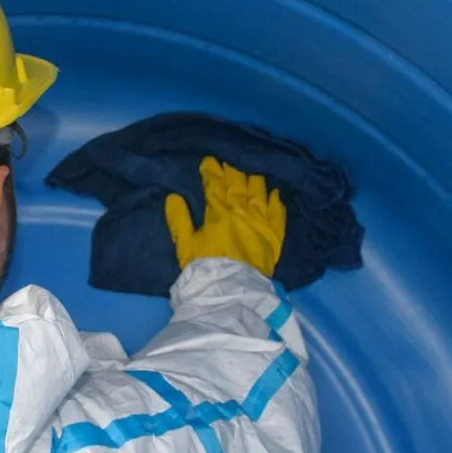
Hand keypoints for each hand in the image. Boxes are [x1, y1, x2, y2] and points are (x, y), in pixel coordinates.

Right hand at [165, 157, 285, 276]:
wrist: (232, 291)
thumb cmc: (205, 269)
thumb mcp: (184, 246)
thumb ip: (179, 220)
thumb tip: (173, 196)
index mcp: (218, 214)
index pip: (214, 187)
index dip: (211, 172)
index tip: (208, 160)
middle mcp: (242, 213)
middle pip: (238, 186)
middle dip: (232, 171)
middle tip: (229, 161)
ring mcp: (261, 223)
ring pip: (259, 194)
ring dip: (254, 180)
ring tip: (251, 171)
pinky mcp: (274, 237)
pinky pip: (278, 213)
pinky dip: (276, 201)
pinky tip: (275, 192)